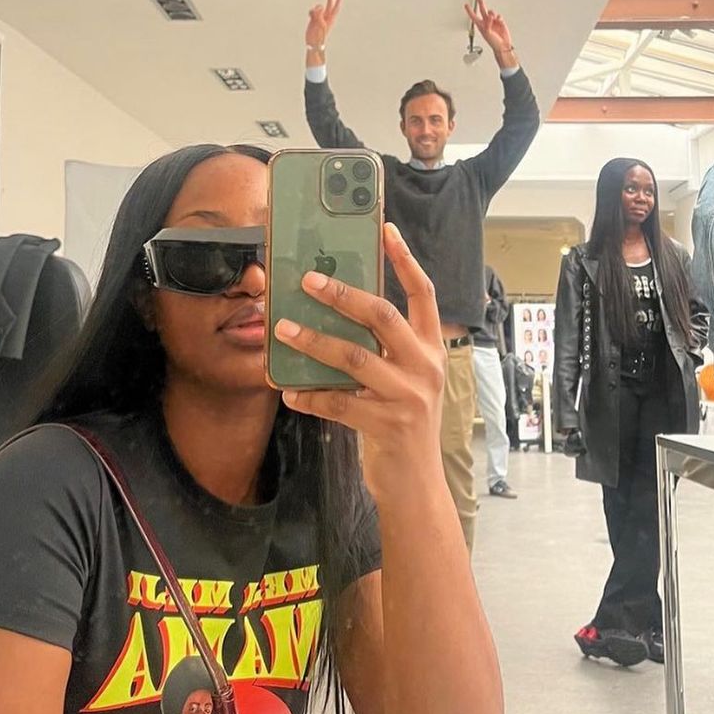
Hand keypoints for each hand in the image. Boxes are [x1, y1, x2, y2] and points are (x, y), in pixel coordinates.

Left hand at [273, 224, 444, 502]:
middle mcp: (425, 366)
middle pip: (383, 316)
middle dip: (343, 295)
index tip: (386, 229)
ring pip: (355, 357)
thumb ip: (382, 349)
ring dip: (313, 341)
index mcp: (431, 348)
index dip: (405, 260)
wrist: (415, 484)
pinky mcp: (388, 425)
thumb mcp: (404, 379)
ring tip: (282, 329)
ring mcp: (409, 396)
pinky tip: (288, 390)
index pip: (423, 294)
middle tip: (308, 280)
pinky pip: (339, 403)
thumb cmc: (401, 422)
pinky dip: (310, 395)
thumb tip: (334, 310)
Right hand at [306, 0, 341, 49]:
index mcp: (330, 19)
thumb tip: (320, 7)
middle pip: (329, 5)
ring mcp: (319, 18)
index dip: (338, 1)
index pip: (335, 8)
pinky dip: (310, 12)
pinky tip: (310, 16)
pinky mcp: (313, 19)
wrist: (313, 42)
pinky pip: (312, 11)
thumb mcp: (321, 24)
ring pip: (318, 8)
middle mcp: (326, 17)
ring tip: (313, 16)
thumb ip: (320, 14)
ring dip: (315, 9)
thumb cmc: (319, 36)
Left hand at [464, 0, 513, 57]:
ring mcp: (493, 22)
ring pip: (491, 12)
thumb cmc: (493, 42)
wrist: (502, 45)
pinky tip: (499, 20)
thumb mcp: (487, 33)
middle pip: (482, 10)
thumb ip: (488, 24)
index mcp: (480, 25)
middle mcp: (486, 22)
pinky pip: (498, 16)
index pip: (473, 16)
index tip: (466, 5)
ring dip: (492, 13)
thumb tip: (490, 16)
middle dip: (481, 3)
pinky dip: (499, 17)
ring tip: (493, 17)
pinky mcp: (500, 22)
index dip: (469, 11)